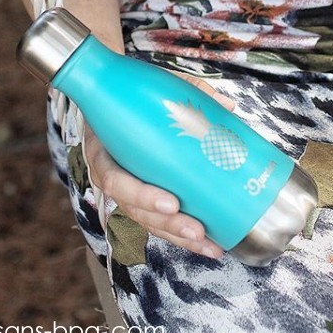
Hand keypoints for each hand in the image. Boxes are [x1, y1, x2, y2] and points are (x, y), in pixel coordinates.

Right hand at [82, 73, 234, 259]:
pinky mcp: (143, 194)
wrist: (110, 102)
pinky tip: (206, 243)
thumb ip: (186, 91)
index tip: (172, 202)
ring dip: (178, 237)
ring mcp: (127, 189)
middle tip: (197, 230)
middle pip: (135, 211)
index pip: (116, 180)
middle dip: (168, 225)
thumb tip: (228, 105)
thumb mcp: (150, 87)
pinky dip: (180, 234)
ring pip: (148, 222)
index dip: (142, 195)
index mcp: (104, 151)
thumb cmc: (128, 97)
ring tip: (209, 246)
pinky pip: (157, 219)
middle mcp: (112, 176)